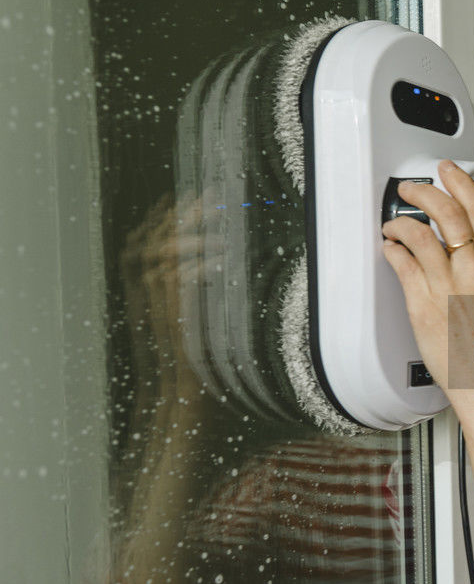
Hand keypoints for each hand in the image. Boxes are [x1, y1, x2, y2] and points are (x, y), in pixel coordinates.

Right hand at [120, 196, 207, 407]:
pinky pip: (180, 280)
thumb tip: (208, 260)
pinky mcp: (168, 313)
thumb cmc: (184, 354)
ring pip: (163, 253)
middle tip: (212, 194)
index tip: (181, 193)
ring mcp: (150, 300)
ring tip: (225, 234)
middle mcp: (138, 289)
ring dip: (195, 239)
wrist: (173, 390)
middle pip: (155, 237)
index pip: (143, 237)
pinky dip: (200, 267)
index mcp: (138, 285)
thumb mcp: (179, 312)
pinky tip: (222, 261)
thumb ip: (184, 285)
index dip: (160, 213)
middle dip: (184, 212)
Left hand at [381, 160, 473, 404]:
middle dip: (427, 189)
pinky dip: (392, 249)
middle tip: (413, 186)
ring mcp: (449, 288)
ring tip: (394, 221)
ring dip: (401, 220)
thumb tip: (472, 259)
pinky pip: (402, 263)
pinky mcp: (424, 305)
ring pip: (421, 233)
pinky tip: (390, 249)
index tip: (451, 172)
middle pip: (450, 213)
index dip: (463, 184)